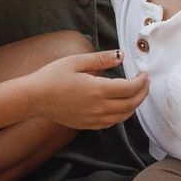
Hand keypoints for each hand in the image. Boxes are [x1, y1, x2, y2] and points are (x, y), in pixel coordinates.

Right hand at [30, 49, 148, 128]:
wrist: (35, 98)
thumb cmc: (52, 77)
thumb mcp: (76, 61)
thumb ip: (101, 59)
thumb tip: (121, 55)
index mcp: (98, 90)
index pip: (130, 88)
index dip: (141, 82)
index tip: (144, 74)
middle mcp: (99, 108)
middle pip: (131, 104)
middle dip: (142, 93)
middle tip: (145, 83)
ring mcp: (94, 119)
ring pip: (123, 116)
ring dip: (134, 105)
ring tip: (136, 93)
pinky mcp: (88, 125)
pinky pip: (112, 123)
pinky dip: (122, 115)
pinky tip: (120, 106)